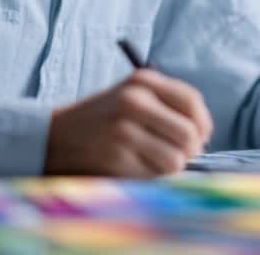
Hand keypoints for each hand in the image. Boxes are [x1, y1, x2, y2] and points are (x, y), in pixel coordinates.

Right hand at [44, 68, 212, 176]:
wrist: (55, 136)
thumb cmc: (105, 119)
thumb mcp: (133, 96)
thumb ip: (168, 106)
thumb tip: (204, 137)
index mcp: (142, 81)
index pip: (192, 101)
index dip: (203, 123)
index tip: (199, 137)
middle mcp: (134, 102)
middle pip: (189, 135)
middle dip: (189, 151)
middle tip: (178, 155)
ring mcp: (123, 131)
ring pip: (175, 161)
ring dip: (170, 168)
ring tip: (154, 161)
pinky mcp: (114, 158)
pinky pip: (153, 177)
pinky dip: (150, 178)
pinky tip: (135, 168)